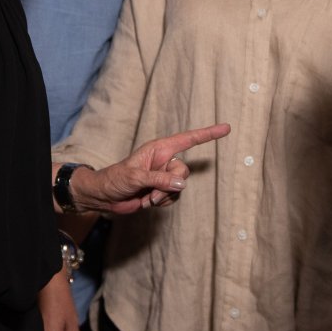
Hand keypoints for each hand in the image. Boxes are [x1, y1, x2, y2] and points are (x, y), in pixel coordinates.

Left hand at [70, 123, 229, 214]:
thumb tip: (182, 183)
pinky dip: (162, 202)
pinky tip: (147, 201)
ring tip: (146, 198)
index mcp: (159, 149)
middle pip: (184, 171)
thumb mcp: (136, 178)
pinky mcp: (162, 190)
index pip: (188, 139)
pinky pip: (174, 197)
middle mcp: (164, 161)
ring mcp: (164, 176)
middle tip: (152, 193)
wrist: (105, 197)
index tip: (226, 128)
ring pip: (179, 187)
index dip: (208, 133)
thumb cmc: (116, 179)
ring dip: (164, 196)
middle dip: (170, 185)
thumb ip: (159, 179)